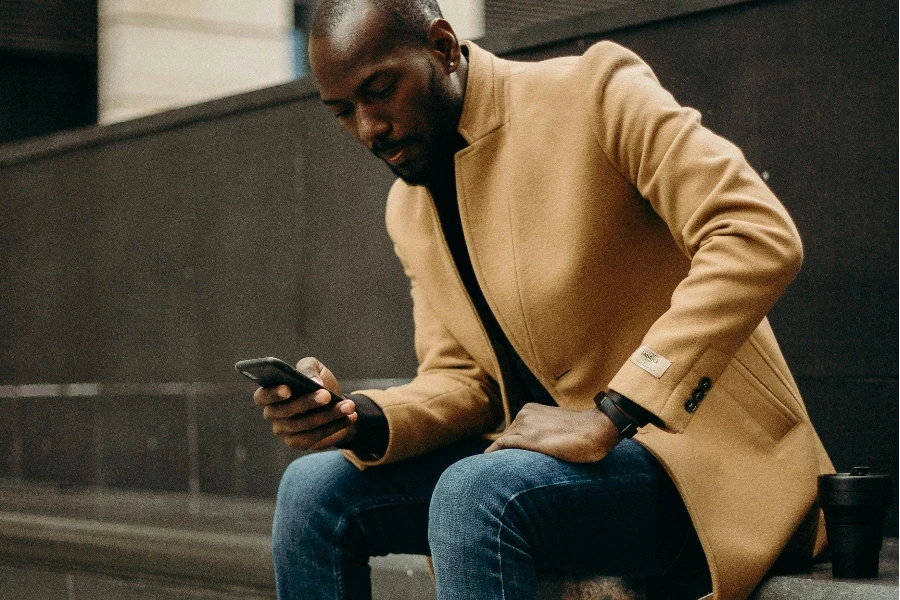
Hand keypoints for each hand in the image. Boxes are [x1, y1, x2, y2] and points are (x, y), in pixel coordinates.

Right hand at [253, 357, 357, 450]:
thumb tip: (314, 383)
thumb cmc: (319, 382)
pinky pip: (315, 438)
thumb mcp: (314, 368)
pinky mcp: (298, 443)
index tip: (288, 389)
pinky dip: (333, 427)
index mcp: (271, 393)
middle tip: (327, 395)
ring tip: (348, 406)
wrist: (336, 403)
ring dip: (329, 415)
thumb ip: (309, 369)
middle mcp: (273, 414)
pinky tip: (349, 417)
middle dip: (308, 403)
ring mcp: (284, 431)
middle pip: (286, 411)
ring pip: (304, 425)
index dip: (273, 394)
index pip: (262, 396)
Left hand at [484, 403, 621, 462]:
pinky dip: (494, 452)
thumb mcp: (556, 426)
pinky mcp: (530, 439)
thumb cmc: (581, 431)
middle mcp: (525, 414)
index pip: (511, 431)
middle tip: (492, 468)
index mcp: (530, 410)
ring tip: (491, 470)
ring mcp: (526, 425)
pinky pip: (504, 445)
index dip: (506, 446)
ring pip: (504, 442)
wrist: (596, 429)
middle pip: (506, 437)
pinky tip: (488, 460)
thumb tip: (538, 444)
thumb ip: (542, 431)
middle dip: (502, 451)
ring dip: (499, 455)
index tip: (499, 458)